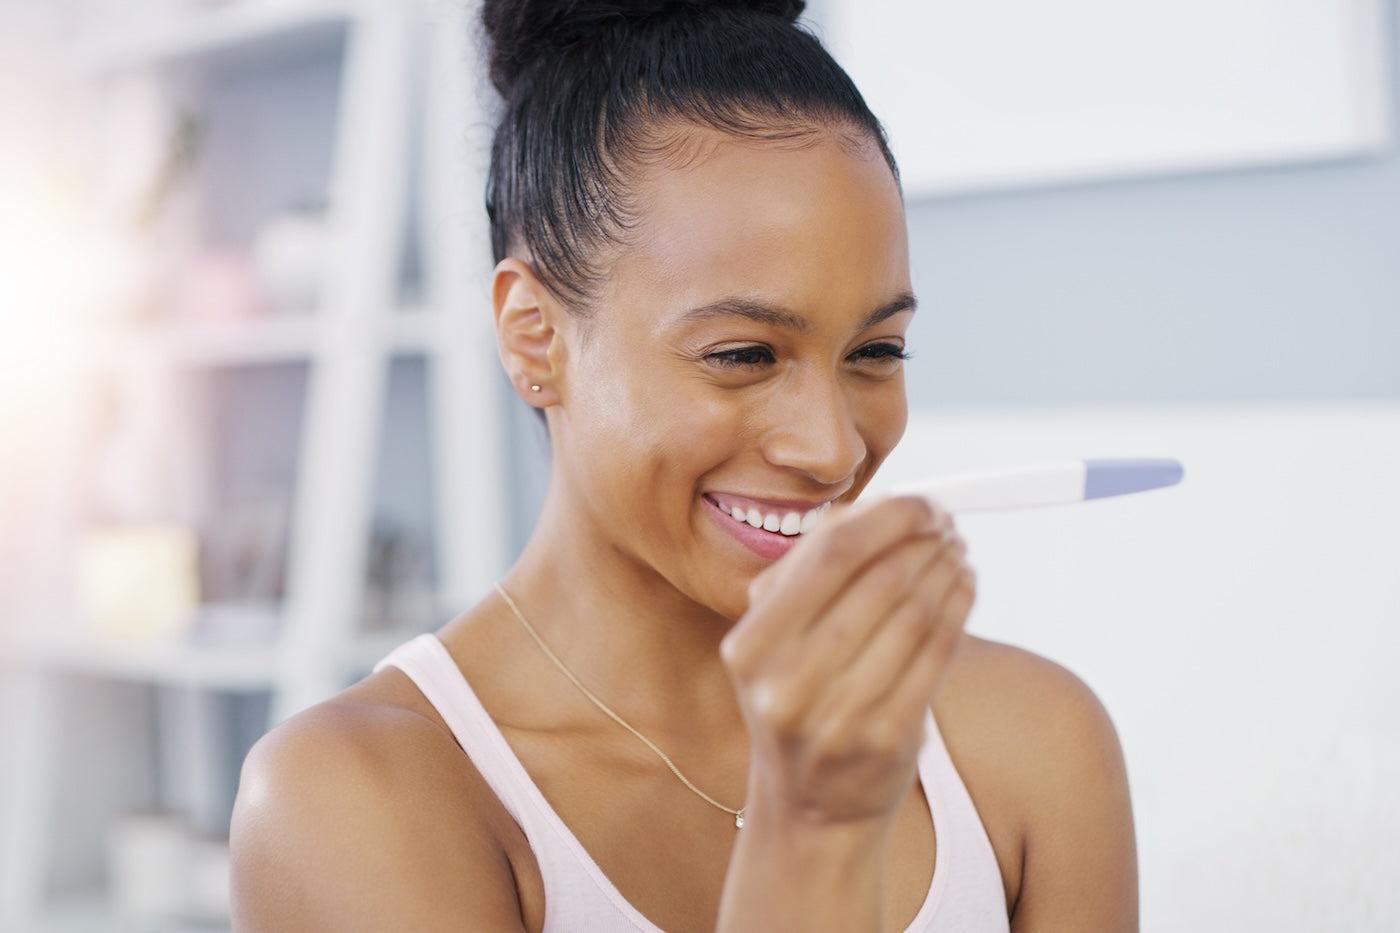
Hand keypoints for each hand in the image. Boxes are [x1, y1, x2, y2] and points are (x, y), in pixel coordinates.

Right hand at [719, 494, 975, 830]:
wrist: (809, 809)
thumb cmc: (802, 699)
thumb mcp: (780, 639)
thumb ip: (814, 571)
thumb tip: (877, 506)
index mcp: (751, 645)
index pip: (830, 554)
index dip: (887, 518)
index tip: (922, 502)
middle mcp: (784, 683)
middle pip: (876, 581)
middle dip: (924, 542)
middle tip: (949, 524)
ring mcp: (834, 717)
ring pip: (913, 616)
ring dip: (947, 573)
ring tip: (960, 554)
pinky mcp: (883, 741)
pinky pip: (935, 657)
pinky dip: (958, 612)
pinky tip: (965, 590)